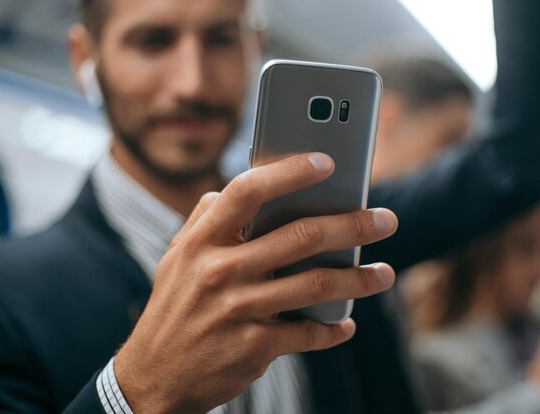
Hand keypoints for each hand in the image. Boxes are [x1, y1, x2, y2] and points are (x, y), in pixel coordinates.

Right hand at [114, 152, 397, 412]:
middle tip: (385, 219)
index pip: (249, 191)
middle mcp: (221, 270)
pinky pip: (309, 333)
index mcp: (203, 240)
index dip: (290, 172)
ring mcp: (240, 309)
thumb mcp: (178, 257)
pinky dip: (334, 329)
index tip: (327, 163)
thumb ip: (204, 219)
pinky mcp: (255, 346)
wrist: (154, 376)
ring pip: (317, 284)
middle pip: (301, 235)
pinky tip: (346, 324)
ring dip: (360, 278)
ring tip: (384, 273)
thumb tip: (231, 190)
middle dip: (353, 225)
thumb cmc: (175, 307)